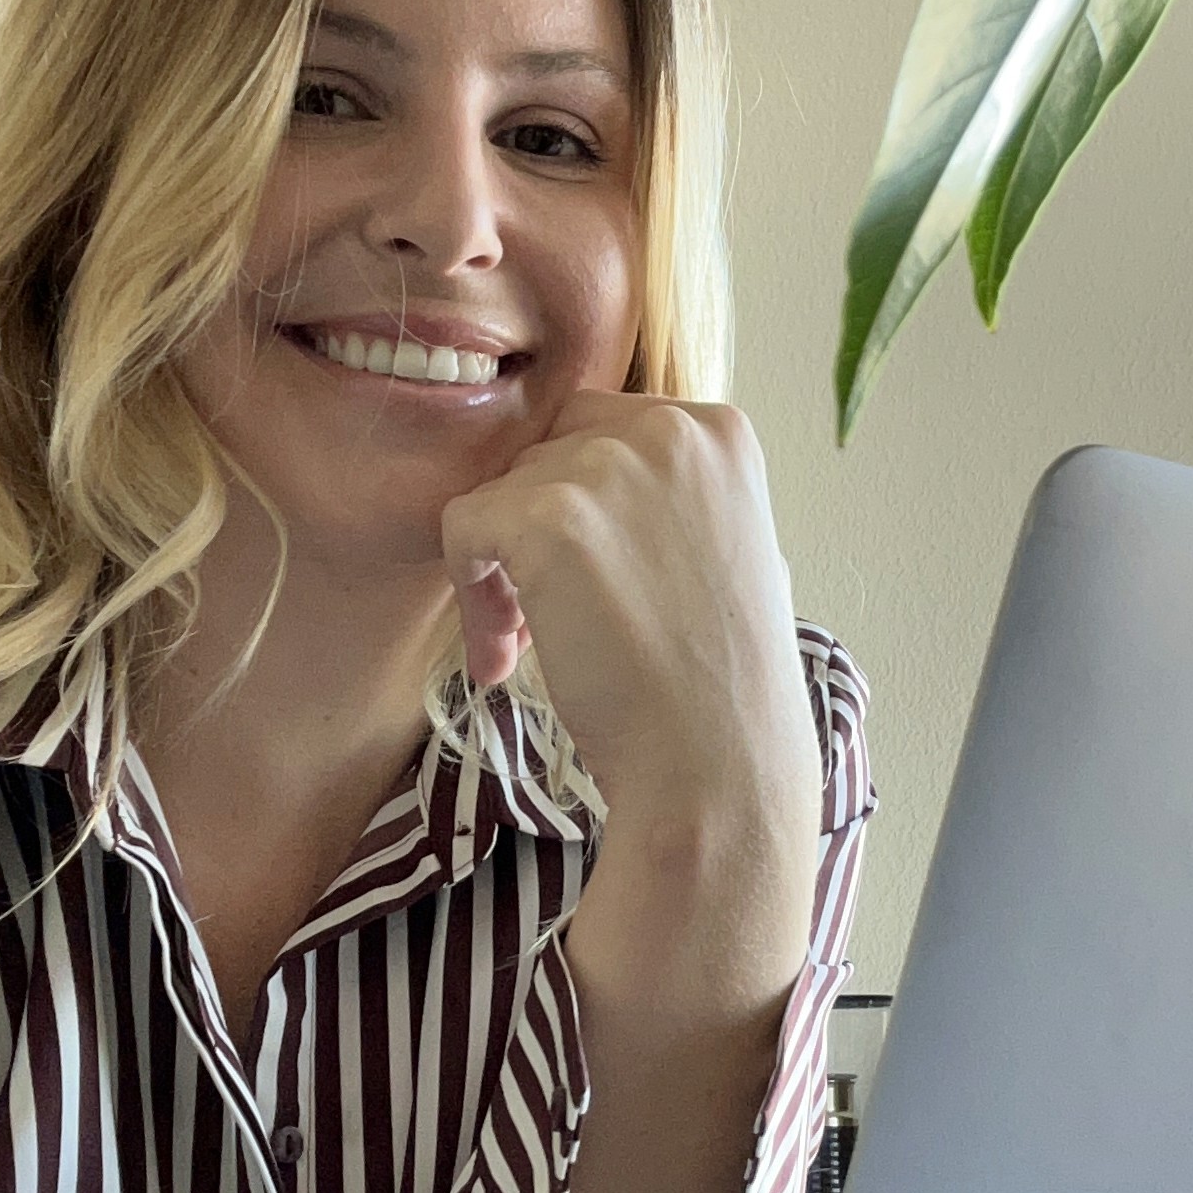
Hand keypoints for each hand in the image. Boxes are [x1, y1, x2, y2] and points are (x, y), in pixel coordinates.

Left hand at [440, 396, 817, 852]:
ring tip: (527, 648)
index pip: (600, 430)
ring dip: (501, 571)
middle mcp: (670, 430)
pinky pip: (463, 526)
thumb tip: (594, 483)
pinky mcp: (551, 516)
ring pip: (502, 493)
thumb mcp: (729, 549)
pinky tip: (503, 657)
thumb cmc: (723, 682)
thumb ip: (671, 497)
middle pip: (546, 454)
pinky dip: (470, 594)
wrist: (718, 762)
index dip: (579, 507)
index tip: (591, 581)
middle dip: (534, 531)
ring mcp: (610, 467)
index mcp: (719, 431)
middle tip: (548, 617)